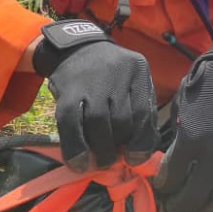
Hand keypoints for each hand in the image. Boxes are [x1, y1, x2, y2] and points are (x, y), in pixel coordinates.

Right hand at [33, 20, 157, 171]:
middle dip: (119, 146)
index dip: (141, 142)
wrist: (76, 48)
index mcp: (138, 69)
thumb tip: (140, 152)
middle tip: (114, 157)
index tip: (135, 159)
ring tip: (100, 160)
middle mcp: (116, 73)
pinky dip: (75, 148)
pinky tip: (79, 163)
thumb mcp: (132, 80)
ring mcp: (90, 82)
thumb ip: (140, 109)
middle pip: (122, 120)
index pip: (144, 112)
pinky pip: (71, 124)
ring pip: (98, 124)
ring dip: (100, 150)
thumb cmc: (111, 73)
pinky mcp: (68, 92)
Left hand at [155, 23, 212, 211]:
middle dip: (184, 206)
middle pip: (195, 196)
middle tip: (181, 208)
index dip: (165, 186)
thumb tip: (173, 158)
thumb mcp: (183, 105)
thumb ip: (179, 134)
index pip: (171, 177)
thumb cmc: (208, 82)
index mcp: (191, 138)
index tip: (165, 187)